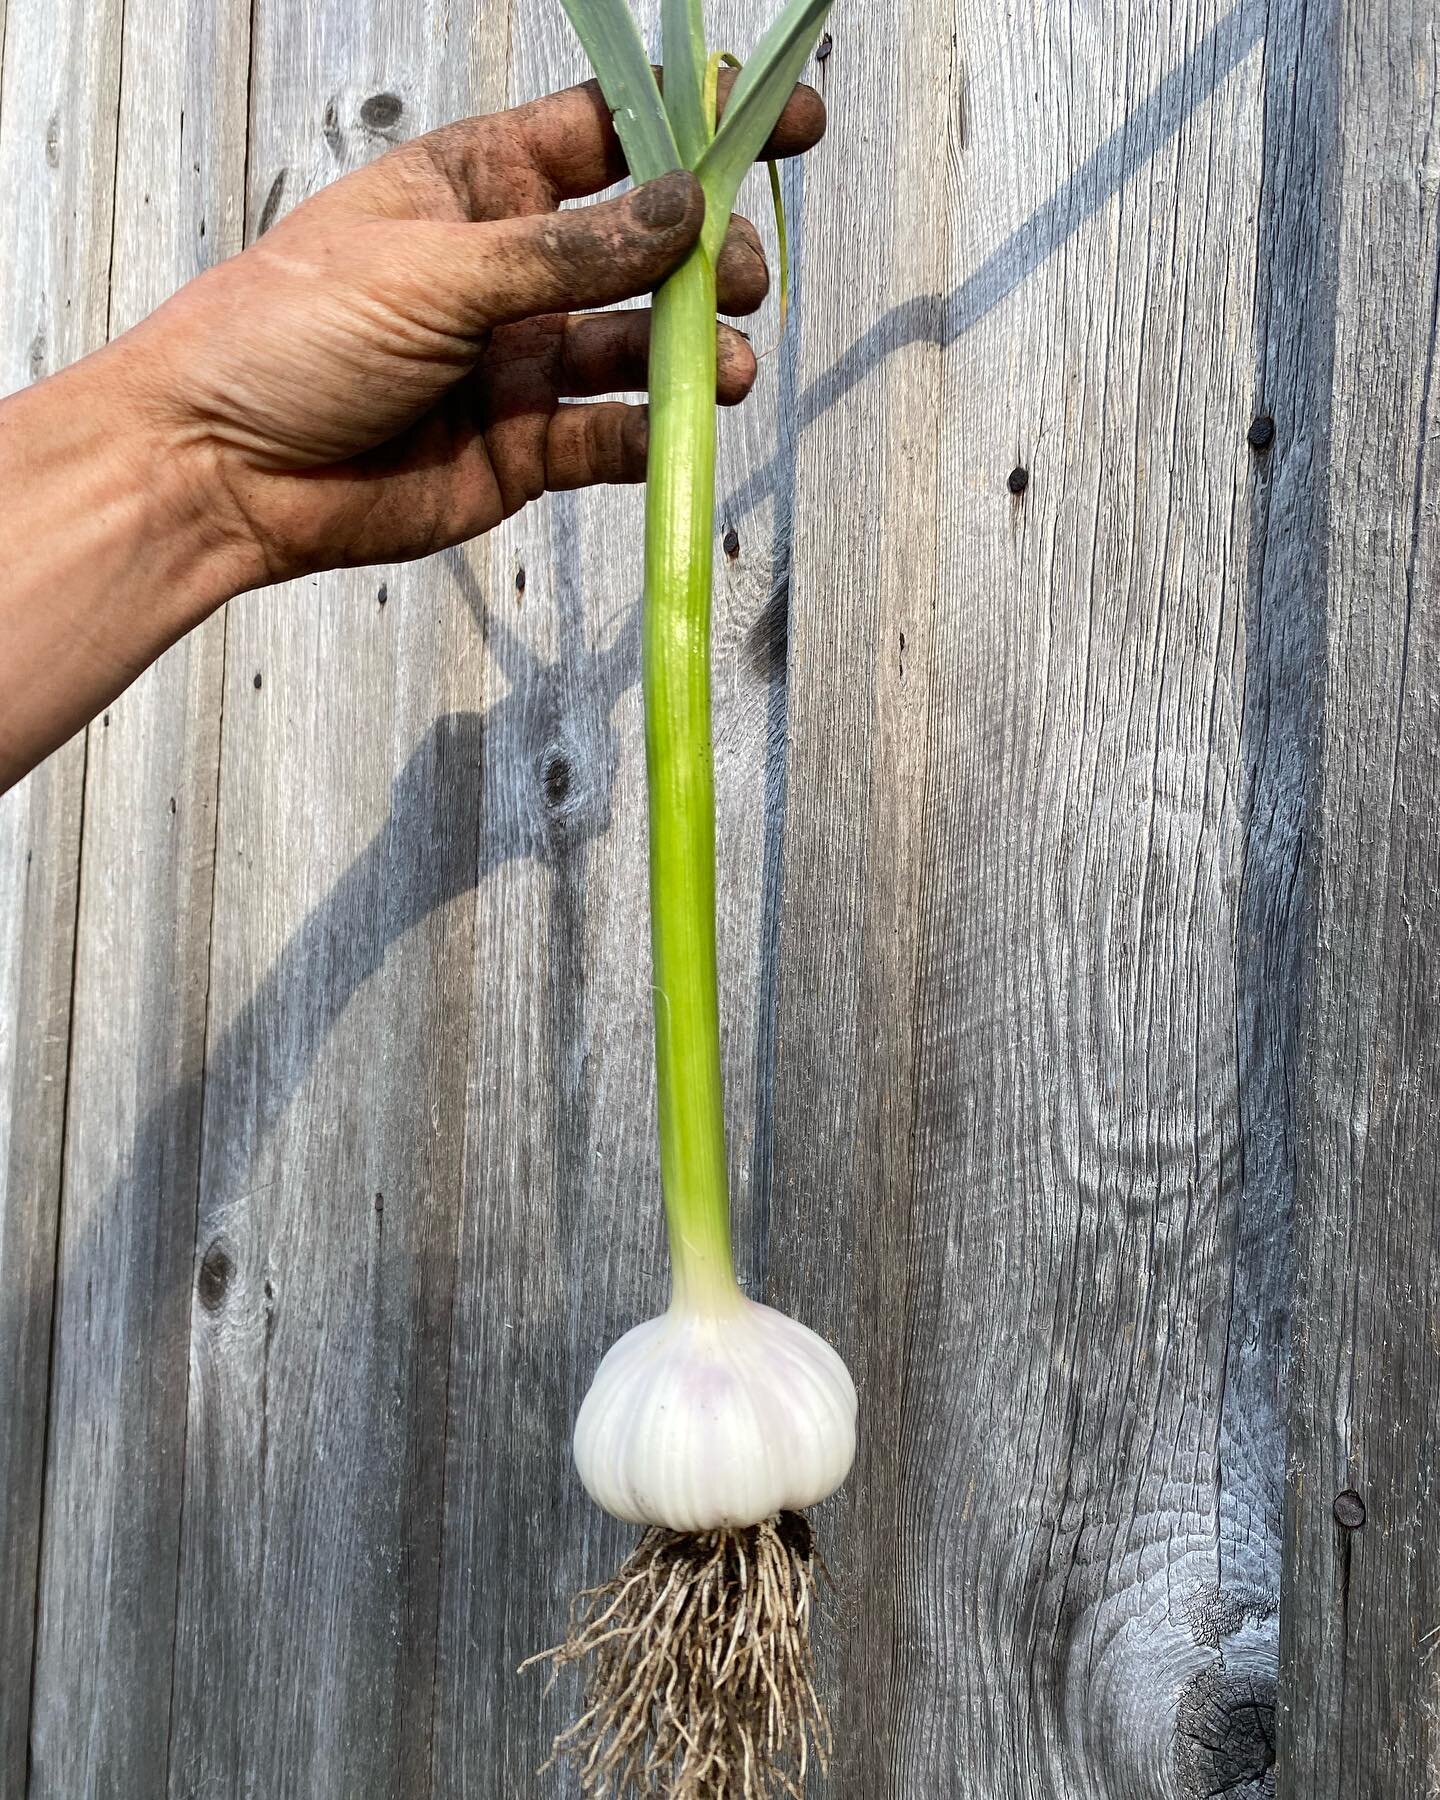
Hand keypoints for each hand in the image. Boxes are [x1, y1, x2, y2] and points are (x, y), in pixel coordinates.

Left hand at [105, 74, 825, 584]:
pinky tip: (682, 425)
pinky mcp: (523, 448)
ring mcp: (520, 362)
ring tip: (722, 361)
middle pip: (643, 248)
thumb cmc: (286, 335)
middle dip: (703, 256)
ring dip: (690, 350)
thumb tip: (681, 208)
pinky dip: (654, 434)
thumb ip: (566, 251)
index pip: (606, 137)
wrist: (221, 471)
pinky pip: (609, 435)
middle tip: (736, 274)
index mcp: (477, 188)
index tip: (780, 118)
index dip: (693, 128)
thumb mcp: (432, 270)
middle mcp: (511, 273)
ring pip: (637, 347)